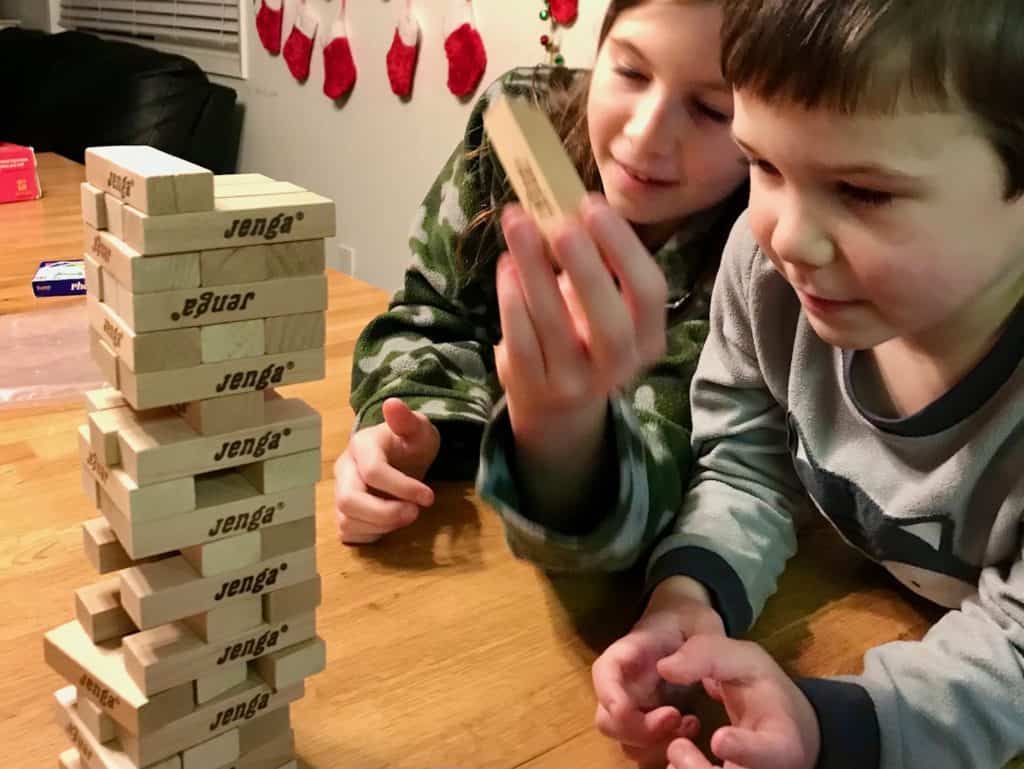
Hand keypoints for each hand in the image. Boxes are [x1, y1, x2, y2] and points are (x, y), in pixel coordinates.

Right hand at [334, 398, 439, 543]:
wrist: (402, 457)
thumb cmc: (410, 443)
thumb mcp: (418, 428)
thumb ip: (407, 419)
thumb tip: (392, 404)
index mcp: (361, 446)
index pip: (373, 471)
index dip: (402, 487)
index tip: (429, 496)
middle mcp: (344, 470)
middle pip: (348, 500)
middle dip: (385, 513)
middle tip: (414, 513)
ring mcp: (340, 492)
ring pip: (348, 520)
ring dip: (382, 525)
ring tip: (406, 515)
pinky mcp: (343, 513)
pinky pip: (348, 533)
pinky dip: (372, 534)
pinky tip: (390, 524)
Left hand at [494, 194, 667, 451]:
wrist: (558, 403)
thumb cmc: (583, 333)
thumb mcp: (602, 303)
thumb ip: (595, 263)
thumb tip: (565, 200)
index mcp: (647, 337)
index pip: (648, 291)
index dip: (622, 247)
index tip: (592, 206)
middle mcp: (618, 365)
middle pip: (610, 319)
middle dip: (586, 265)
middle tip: (560, 222)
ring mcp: (576, 382)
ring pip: (555, 325)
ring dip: (534, 269)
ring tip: (518, 225)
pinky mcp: (534, 386)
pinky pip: (521, 340)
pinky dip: (511, 299)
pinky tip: (506, 266)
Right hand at [592, 578, 725, 766]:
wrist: (689, 624)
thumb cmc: (690, 620)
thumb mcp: (701, 624)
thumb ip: (695, 648)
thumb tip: (669, 671)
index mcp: (631, 652)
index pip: (605, 672)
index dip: (608, 693)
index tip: (623, 710)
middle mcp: (625, 683)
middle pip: (607, 719)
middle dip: (637, 730)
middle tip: (676, 717)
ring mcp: (635, 705)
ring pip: (624, 740)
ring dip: (653, 745)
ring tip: (689, 724)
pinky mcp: (649, 721)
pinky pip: (645, 747)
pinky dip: (664, 748)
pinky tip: (690, 728)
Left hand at [658, 636, 819, 768]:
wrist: (783, 726)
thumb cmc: (764, 691)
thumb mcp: (744, 661)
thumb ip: (707, 657)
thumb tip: (665, 667)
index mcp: (782, 742)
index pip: (771, 754)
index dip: (746, 750)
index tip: (719, 738)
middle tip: (677, 747)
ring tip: (675, 752)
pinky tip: (674, 764)